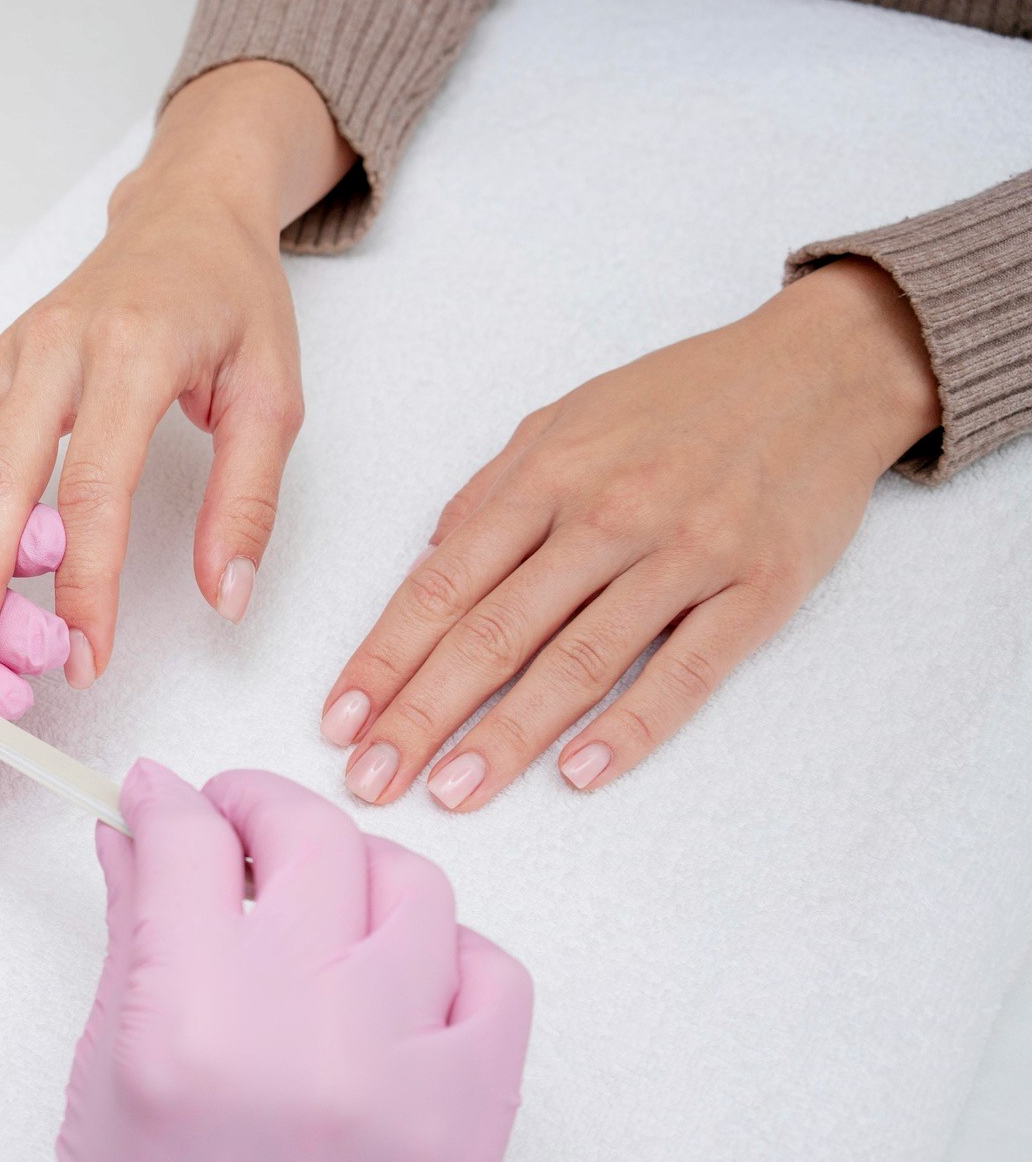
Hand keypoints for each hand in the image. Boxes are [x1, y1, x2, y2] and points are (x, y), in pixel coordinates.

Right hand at [0, 62, 353, 687]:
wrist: (188, 212)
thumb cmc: (230, 298)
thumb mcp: (273, 394)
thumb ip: (249, 500)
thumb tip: (226, 595)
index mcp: (135, 353)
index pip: (98, 487)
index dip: (87, 582)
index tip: (85, 656)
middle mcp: (58, 348)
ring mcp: (10, 351)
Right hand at [49, 762, 531, 1161]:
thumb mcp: (105, 1078)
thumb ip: (133, 936)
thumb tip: (138, 836)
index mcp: (188, 1026)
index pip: (186, 845)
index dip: (167, 799)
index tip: (159, 795)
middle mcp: (305, 1035)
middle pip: (309, 837)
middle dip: (256, 807)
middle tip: (228, 825)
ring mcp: (404, 1075)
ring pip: (412, 887)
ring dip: (353, 873)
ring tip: (316, 904)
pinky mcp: (472, 1120)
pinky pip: (496, 978)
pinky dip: (448, 956)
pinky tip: (396, 974)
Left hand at [322, 258, 940, 810]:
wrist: (821, 369)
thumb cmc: (680, 399)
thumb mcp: (564, 420)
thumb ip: (493, 494)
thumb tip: (430, 564)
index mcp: (546, 477)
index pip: (443, 584)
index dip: (385, 658)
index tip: (340, 720)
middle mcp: (606, 516)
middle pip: (496, 632)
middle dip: (423, 713)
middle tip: (372, 780)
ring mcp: (685, 554)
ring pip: (579, 660)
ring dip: (509, 734)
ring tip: (453, 791)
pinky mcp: (759, 588)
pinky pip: (687, 670)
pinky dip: (632, 725)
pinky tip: (579, 772)